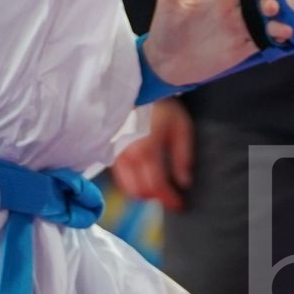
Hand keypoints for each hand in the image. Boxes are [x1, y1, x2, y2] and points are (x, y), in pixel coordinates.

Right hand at [110, 96, 195, 212]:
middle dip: (157, 197)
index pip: (157, 186)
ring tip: (159, 186)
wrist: (136, 87)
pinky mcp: (109, 151)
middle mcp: (127, 156)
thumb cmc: (162, 105)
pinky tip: (144, 176)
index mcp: (146, 150)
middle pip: (140, 192)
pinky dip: (132, 183)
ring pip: (127, 187)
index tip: (181, 206)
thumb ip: (183, 157)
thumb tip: (184, 183)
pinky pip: (119, 176)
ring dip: (144, 192)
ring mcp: (115, 154)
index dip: (170, 200)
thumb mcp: (181, 127)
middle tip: (171, 195)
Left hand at [141, 0, 293, 86]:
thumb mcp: (168, 1)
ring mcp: (239, 32)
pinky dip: (276, 39)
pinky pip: (263, 42)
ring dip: (278, 23)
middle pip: (261, 5)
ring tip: (281, 27)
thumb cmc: (163, 30)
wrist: (162, 63)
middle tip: (271, 7)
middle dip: (271, 3)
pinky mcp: (240, 51)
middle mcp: (234, 13)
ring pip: (267, 23)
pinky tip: (282, 38)